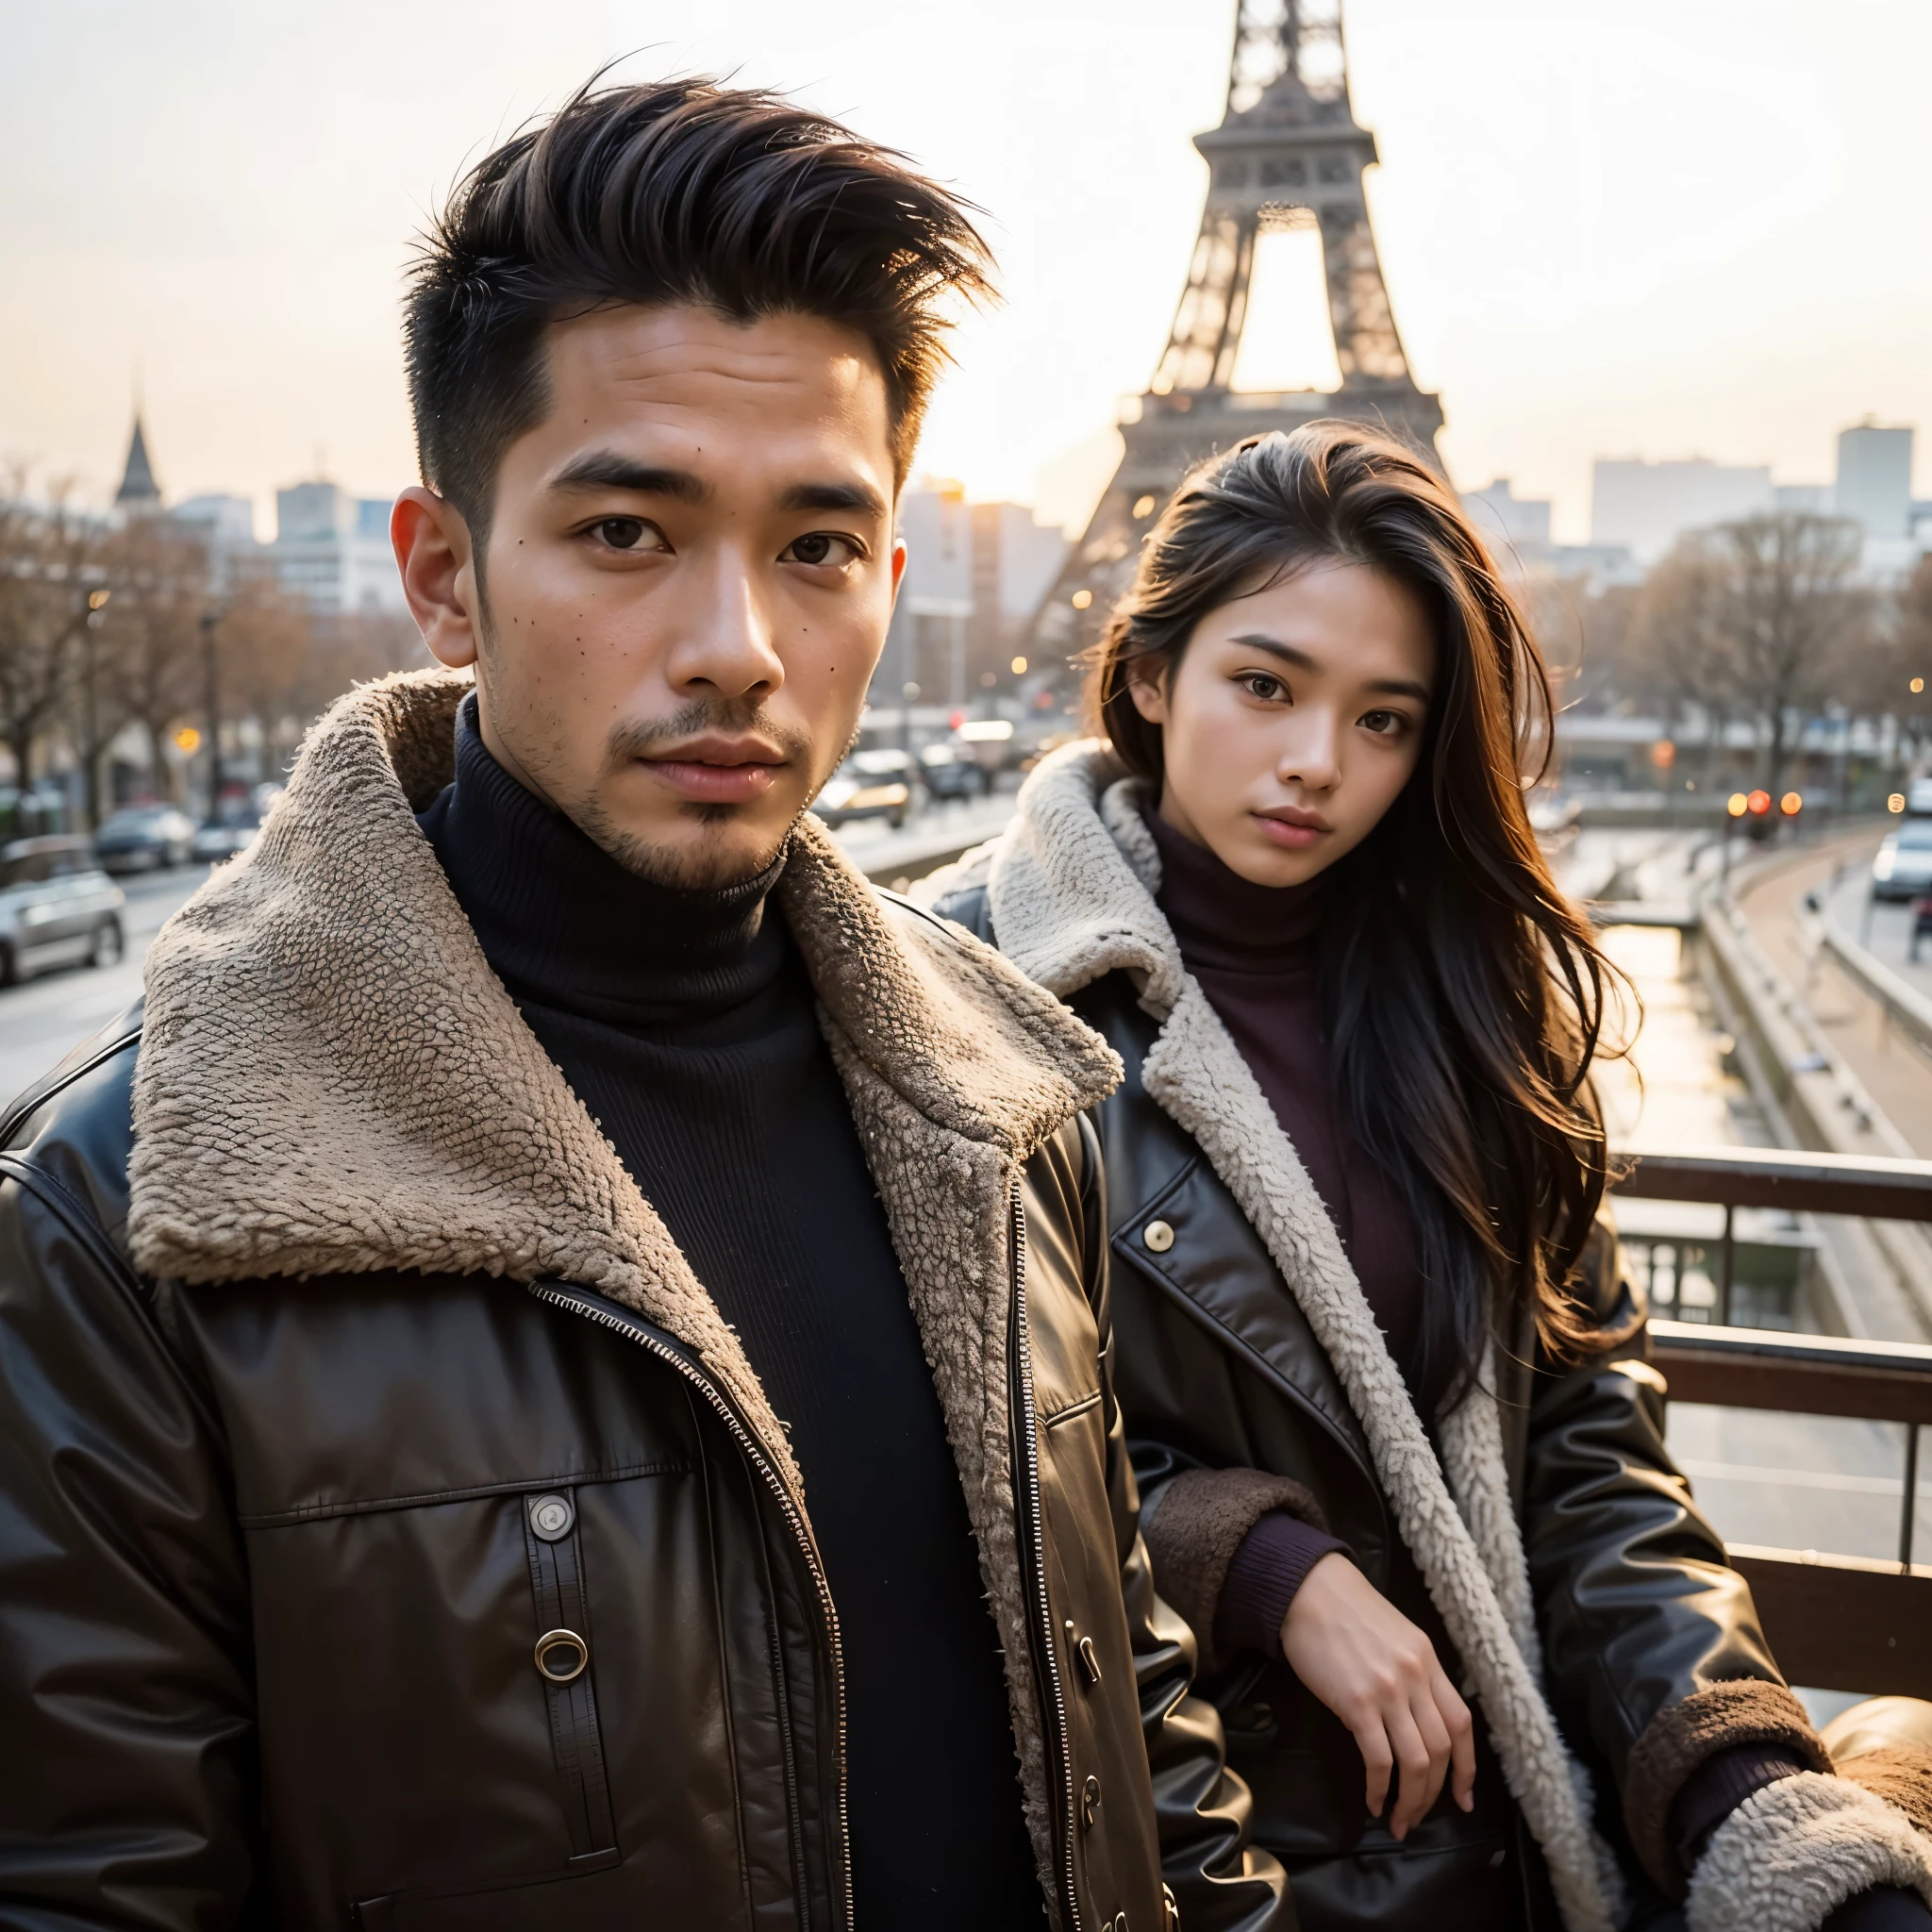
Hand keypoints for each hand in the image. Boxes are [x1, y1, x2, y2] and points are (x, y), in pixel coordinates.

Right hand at [1279, 1551, 1475, 1838]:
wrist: (1306, 1589)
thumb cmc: (1345, 1610)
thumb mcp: (1395, 1635)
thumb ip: (1413, 1673)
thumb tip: (1417, 1719)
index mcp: (1428, 1659)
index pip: (1462, 1723)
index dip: (1467, 1768)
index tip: (1463, 1798)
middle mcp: (1415, 1677)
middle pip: (1442, 1750)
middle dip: (1434, 1793)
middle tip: (1418, 1816)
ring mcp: (1388, 1690)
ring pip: (1416, 1762)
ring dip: (1411, 1800)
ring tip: (1399, 1820)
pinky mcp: (1356, 1702)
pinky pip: (1379, 1759)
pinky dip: (1379, 1788)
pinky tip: (1372, 1800)